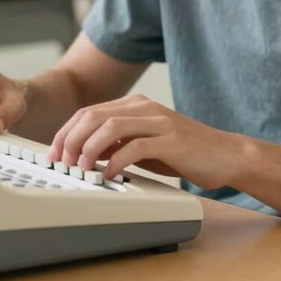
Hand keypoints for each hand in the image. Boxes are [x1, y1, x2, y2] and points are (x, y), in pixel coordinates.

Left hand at [48, 94, 241, 185]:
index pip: (88, 112)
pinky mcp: (171, 139)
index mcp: (135, 105)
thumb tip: (86, 154)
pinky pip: (135, 146)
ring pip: (110, 126)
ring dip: (89, 148)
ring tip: (82, 169)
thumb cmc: (185, 153)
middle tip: (62, 162)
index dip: (66, 132)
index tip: (54, 153)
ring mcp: (158, 121)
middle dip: (71, 139)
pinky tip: (110, 175)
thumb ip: (118, 144)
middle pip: (94, 116)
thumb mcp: (144, 146)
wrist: (226, 155)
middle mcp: (144, 107)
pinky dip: (116, 161)